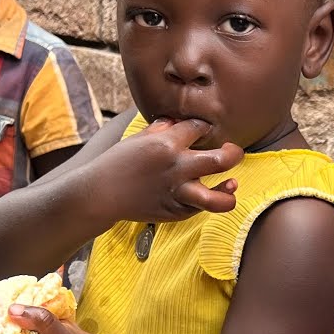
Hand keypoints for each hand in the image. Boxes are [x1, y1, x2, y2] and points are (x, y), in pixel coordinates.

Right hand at [82, 119, 242, 223]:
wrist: (100, 194)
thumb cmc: (118, 163)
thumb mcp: (138, 139)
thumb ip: (162, 130)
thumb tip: (177, 122)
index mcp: (166, 145)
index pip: (199, 128)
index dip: (204, 127)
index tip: (204, 130)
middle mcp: (175, 168)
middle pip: (220, 160)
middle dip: (233, 154)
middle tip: (233, 153)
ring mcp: (177, 192)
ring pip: (215, 199)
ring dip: (228, 193)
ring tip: (232, 184)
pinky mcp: (174, 212)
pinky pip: (199, 209)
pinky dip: (208, 201)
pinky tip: (212, 194)